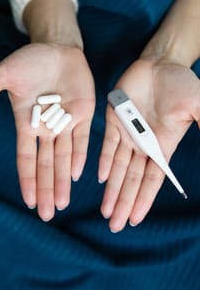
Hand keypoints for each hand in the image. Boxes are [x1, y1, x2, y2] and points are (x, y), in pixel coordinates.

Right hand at [0, 43, 94, 220]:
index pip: (26, 159)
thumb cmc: (29, 61)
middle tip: (48, 215)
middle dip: (47, 189)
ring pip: (64, 158)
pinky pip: (81, 140)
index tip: (29, 202)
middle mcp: (46, 129)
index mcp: (26, 124)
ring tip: (62, 203)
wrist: (57, 48)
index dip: (27, 180)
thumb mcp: (4, 75)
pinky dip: (79, 157)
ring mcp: (65, 123)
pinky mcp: (83, 115)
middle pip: (46, 166)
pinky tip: (76, 175)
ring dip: (63, 180)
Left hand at [99, 58, 199, 231]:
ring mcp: (127, 133)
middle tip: (114, 225)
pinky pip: (107, 144)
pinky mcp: (113, 119)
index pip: (151, 180)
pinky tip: (99, 178)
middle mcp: (143, 145)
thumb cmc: (180, 84)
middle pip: (131, 180)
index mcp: (162, 146)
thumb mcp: (197, 106)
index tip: (134, 219)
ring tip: (105, 211)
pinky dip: (103, 161)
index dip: (142, 200)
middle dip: (123, 202)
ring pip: (116, 167)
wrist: (161, 64)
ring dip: (111, 189)